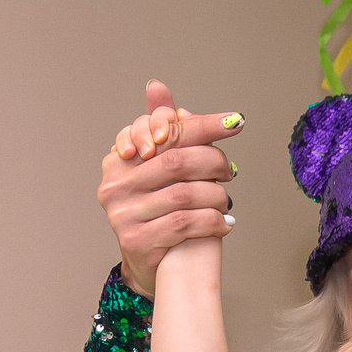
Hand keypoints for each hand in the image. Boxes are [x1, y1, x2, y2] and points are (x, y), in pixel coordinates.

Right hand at [99, 81, 242, 295]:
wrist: (151, 266)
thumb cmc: (158, 210)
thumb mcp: (159, 169)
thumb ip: (162, 131)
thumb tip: (156, 86)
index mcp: (119, 159)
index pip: (165, 133)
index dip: (201, 126)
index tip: (235, 122)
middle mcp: (116, 184)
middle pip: (177, 162)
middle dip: (212, 163)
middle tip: (230, 171)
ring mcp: (123, 213)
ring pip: (184, 194)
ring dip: (216, 196)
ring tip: (226, 199)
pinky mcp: (137, 240)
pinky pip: (185, 224)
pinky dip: (212, 222)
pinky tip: (225, 222)